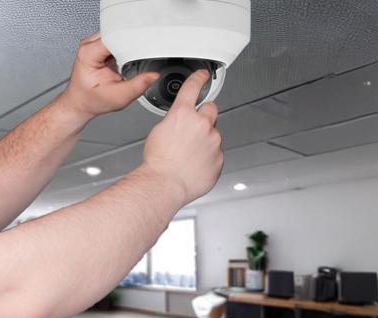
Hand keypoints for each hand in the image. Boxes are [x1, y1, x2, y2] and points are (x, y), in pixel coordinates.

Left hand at [55, 32, 158, 119]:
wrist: (81, 101)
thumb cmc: (92, 99)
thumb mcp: (117, 97)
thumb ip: (137, 86)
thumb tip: (153, 75)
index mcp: (88, 53)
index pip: (114, 36)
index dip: (131, 41)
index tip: (143, 48)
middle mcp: (89, 45)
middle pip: (117, 32)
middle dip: (132, 42)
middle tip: (141, 54)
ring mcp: (94, 43)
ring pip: (118, 33)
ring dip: (129, 43)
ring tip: (134, 57)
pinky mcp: (101, 45)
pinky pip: (117, 38)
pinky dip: (127, 45)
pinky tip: (129, 56)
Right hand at [139, 70, 222, 203]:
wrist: (165, 183)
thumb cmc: (158, 160)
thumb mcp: (160, 130)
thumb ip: (175, 120)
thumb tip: (181, 122)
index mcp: (183, 114)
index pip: (192, 88)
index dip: (198, 79)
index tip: (203, 75)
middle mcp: (202, 124)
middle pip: (210, 109)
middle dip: (204, 115)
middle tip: (193, 129)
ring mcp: (213, 141)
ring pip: (213, 134)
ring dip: (205, 140)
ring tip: (189, 154)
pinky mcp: (219, 157)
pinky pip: (216, 153)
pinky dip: (208, 157)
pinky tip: (195, 164)